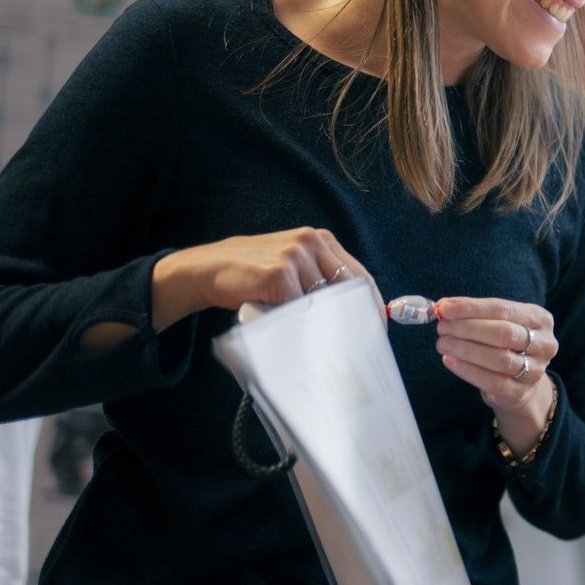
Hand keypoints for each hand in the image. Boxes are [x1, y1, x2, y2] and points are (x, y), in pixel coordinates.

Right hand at [152, 228, 370, 330]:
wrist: (208, 268)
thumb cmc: (256, 276)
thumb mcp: (294, 270)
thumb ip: (321, 283)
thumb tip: (357, 318)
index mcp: (321, 240)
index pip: (360, 277)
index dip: (370, 306)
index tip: (376, 329)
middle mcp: (311, 242)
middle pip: (348, 289)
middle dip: (348, 319)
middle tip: (349, 344)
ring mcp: (295, 255)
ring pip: (323, 302)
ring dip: (315, 321)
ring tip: (302, 331)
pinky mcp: (279, 272)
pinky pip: (298, 308)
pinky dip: (292, 321)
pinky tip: (279, 322)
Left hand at [433, 295, 556, 419]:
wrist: (521, 382)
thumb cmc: (506, 345)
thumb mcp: (499, 323)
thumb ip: (475, 314)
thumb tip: (443, 307)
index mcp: (540, 319)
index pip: (503, 308)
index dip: (472, 308)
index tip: (445, 308)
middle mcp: (544, 344)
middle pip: (504, 333)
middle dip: (468, 328)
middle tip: (443, 328)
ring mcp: (535, 370)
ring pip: (499, 358)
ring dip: (465, 349)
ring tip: (443, 343)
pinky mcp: (520, 392)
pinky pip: (492, 382)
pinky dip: (467, 370)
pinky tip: (450, 361)